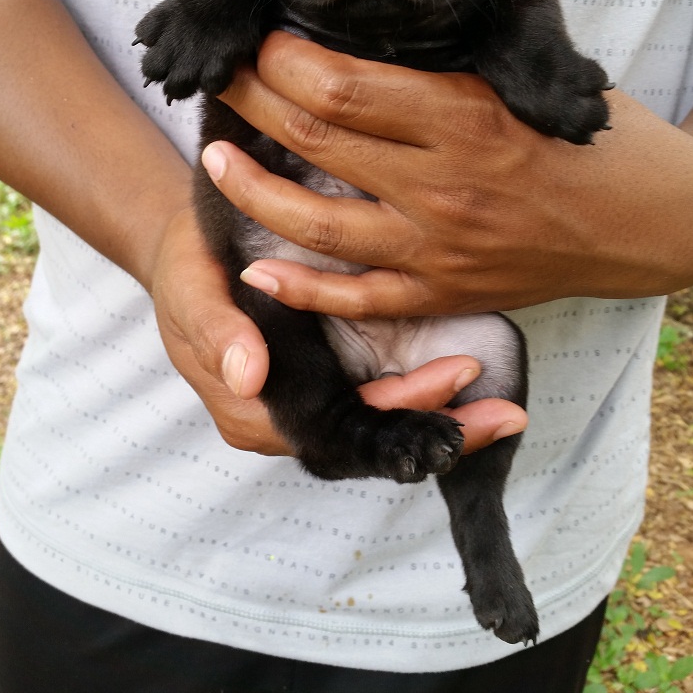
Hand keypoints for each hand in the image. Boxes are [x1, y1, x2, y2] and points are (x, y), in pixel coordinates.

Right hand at [149, 207, 525, 455]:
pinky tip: (470, 382)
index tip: (446, 390)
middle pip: (370, 443)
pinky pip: (382, 397)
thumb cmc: (187, 269)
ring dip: (441, 419)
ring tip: (505, 413)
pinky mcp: (333, 374)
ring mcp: (314, 399)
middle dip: (438, 430)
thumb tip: (250, 376)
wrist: (189, 249)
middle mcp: (289, 418)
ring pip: (383, 427)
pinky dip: (426, 394)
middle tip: (504, 416)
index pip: (334, 438)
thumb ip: (218, 332)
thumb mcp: (190, 291)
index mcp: (252, 412)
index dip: (393, 422)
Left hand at [206, 31, 692, 317]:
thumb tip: (367, 38)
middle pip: (317, 140)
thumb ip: (451, 64)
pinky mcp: (443, 293)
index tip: (262, 41)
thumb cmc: (594, 142)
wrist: (648, 224)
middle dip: (253, 102)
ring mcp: (438, 248)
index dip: (284, 61)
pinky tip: (256, 267)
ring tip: (215, 157)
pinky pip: (357, 298)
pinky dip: (301, 288)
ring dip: (252, 188)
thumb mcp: (526, 81)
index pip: (343, 86)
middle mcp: (443, 184)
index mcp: (465, 116)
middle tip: (221, 78)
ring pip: (318, 222)